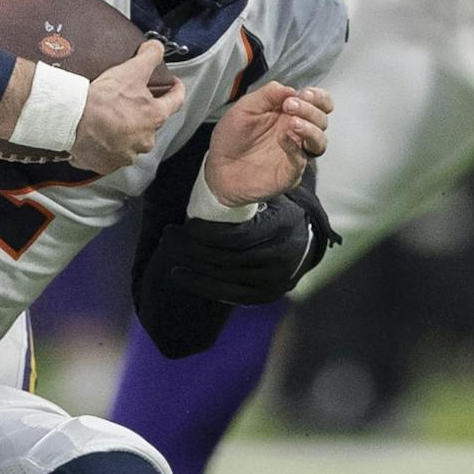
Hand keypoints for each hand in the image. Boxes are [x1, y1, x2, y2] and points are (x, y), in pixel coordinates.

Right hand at [70, 39, 183, 174]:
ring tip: (107, 120)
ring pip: (130, 142)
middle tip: (126, 101)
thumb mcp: (131, 71)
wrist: (73, 121)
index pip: (176, 101)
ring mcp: (126, 155)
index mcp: (155, 117)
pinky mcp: (107, 165)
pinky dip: (104, 146)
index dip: (176, 89)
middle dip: (141, 113)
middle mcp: (145, 140)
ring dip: (122, 132)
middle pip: (150, 124)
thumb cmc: (104, 100)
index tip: (173, 85)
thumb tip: (157, 47)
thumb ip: (149, 57)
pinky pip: (109, 155)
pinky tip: (94, 135)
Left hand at [150, 187, 335, 304]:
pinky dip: (201, 285)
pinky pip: (229, 295)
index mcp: (282, 225)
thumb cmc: (275, 211)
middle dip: (191, 249)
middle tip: (168, 236)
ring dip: (191, 266)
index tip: (186, 225)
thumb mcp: (270, 194)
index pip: (239, 236)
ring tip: (168, 253)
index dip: (207, 234)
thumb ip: (248, 191)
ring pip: (224, 277)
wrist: (304, 242)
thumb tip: (212, 177)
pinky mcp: (266, 296)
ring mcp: (275, 281)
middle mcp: (281, 257)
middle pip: (227, 258)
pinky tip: (181, 275)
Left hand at [202, 83, 329, 206]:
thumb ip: (267, 95)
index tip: (304, 94)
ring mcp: (294, 153)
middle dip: (311, 109)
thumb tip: (290, 89)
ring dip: (311, 129)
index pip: (319, 103)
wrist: (217, 166)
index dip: (318, 97)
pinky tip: (283, 138)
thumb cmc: (231, 138)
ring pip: (319, 142)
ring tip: (293, 122)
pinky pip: (300, 161)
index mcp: (289, 114)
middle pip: (321, 120)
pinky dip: (295, 148)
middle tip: (291, 105)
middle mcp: (296, 132)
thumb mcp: (245, 107)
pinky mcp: (288, 172)